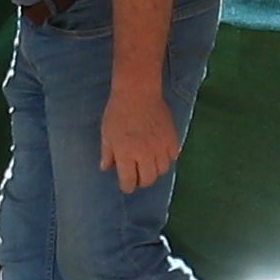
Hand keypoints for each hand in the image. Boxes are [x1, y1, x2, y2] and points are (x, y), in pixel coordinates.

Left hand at [99, 78, 184, 193]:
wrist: (138, 92)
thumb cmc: (117, 112)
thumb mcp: (107, 133)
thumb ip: (107, 153)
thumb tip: (106, 169)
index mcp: (126, 153)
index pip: (129, 181)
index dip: (127, 186)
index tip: (127, 186)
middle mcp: (144, 153)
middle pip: (148, 179)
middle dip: (142, 181)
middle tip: (138, 176)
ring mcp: (160, 146)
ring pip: (162, 170)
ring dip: (155, 170)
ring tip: (149, 164)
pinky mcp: (172, 138)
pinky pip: (173, 157)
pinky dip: (167, 158)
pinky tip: (160, 152)